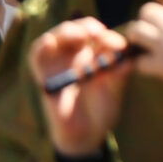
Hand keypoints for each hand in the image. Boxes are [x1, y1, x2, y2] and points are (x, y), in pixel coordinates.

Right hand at [30, 18, 132, 156]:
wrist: (86, 134)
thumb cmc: (102, 108)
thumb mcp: (115, 87)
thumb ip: (119, 71)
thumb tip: (126, 58)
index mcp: (96, 54)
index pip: (100, 35)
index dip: (109, 36)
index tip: (118, 46)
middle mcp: (76, 55)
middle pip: (78, 29)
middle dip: (88, 27)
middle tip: (99, 35)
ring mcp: (59, 63)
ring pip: (57, 36)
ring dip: (67, 31)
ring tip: (81, 35)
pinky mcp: (43, 75)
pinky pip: (36, 55)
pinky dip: (41, 45)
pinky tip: (50, 42)